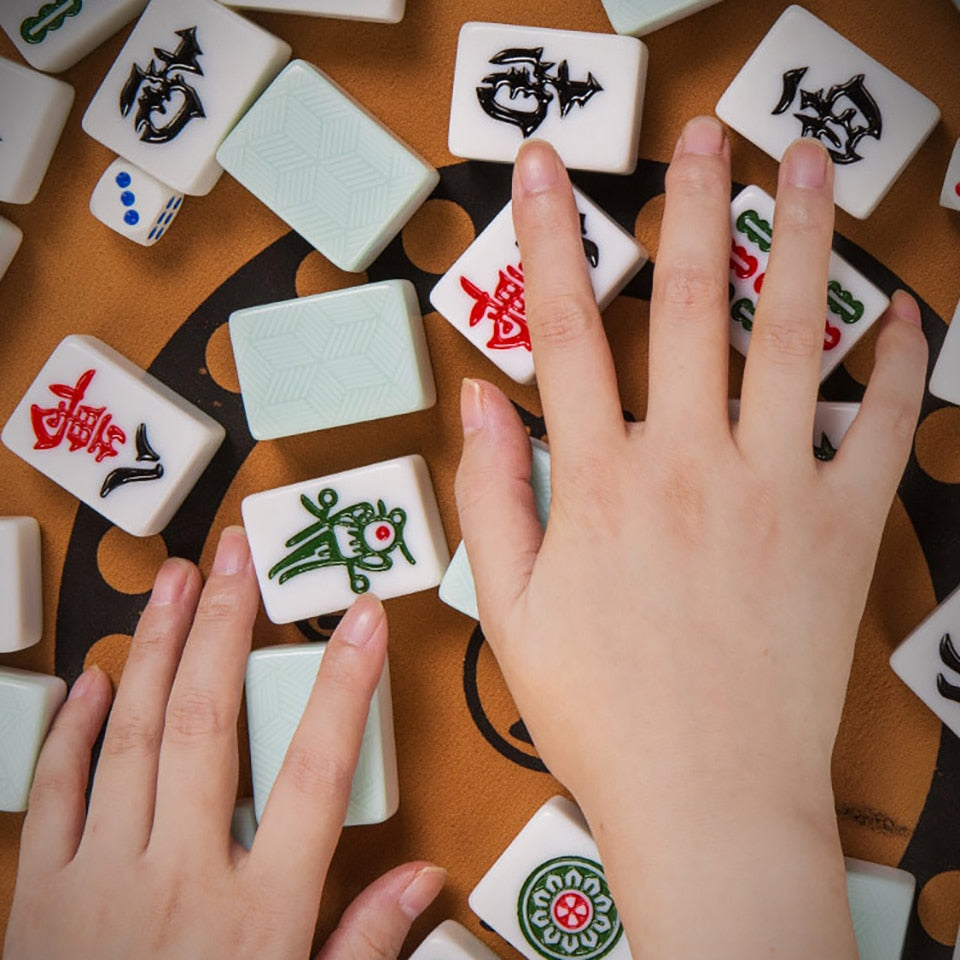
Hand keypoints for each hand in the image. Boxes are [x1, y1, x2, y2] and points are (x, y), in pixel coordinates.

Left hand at [4, 527, 443, 959]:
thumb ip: (363, 941)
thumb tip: (425, 879)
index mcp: (257, 912)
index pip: (318, 772)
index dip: (345, 686)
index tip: (363, 619)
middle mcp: (180, 878)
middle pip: (211, 724)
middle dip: (229, 626)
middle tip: (239, 555)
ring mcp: (100, 880)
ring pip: (135, 735)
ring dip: (161, 647)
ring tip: (179, 580)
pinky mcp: (37, 895)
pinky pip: (55, 791)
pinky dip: (77, 726)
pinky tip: (101, 675)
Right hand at [455, 118, 926, 957]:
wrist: (708, 799)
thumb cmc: (601, 714)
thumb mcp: (508, 611)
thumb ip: (489, 495)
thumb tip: (477, 402)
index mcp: (598, 481)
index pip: (564, 327)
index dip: (546, 236)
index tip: (542, 168)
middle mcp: (688, 465)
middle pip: (689, 304)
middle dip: (691, 205)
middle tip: (703, 133)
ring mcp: (775, 490)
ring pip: (791, 335)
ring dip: (799, 241)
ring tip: (804, 167)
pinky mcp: (841, 529)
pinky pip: (880, 427)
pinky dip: (897, 363)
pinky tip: (904, 311)